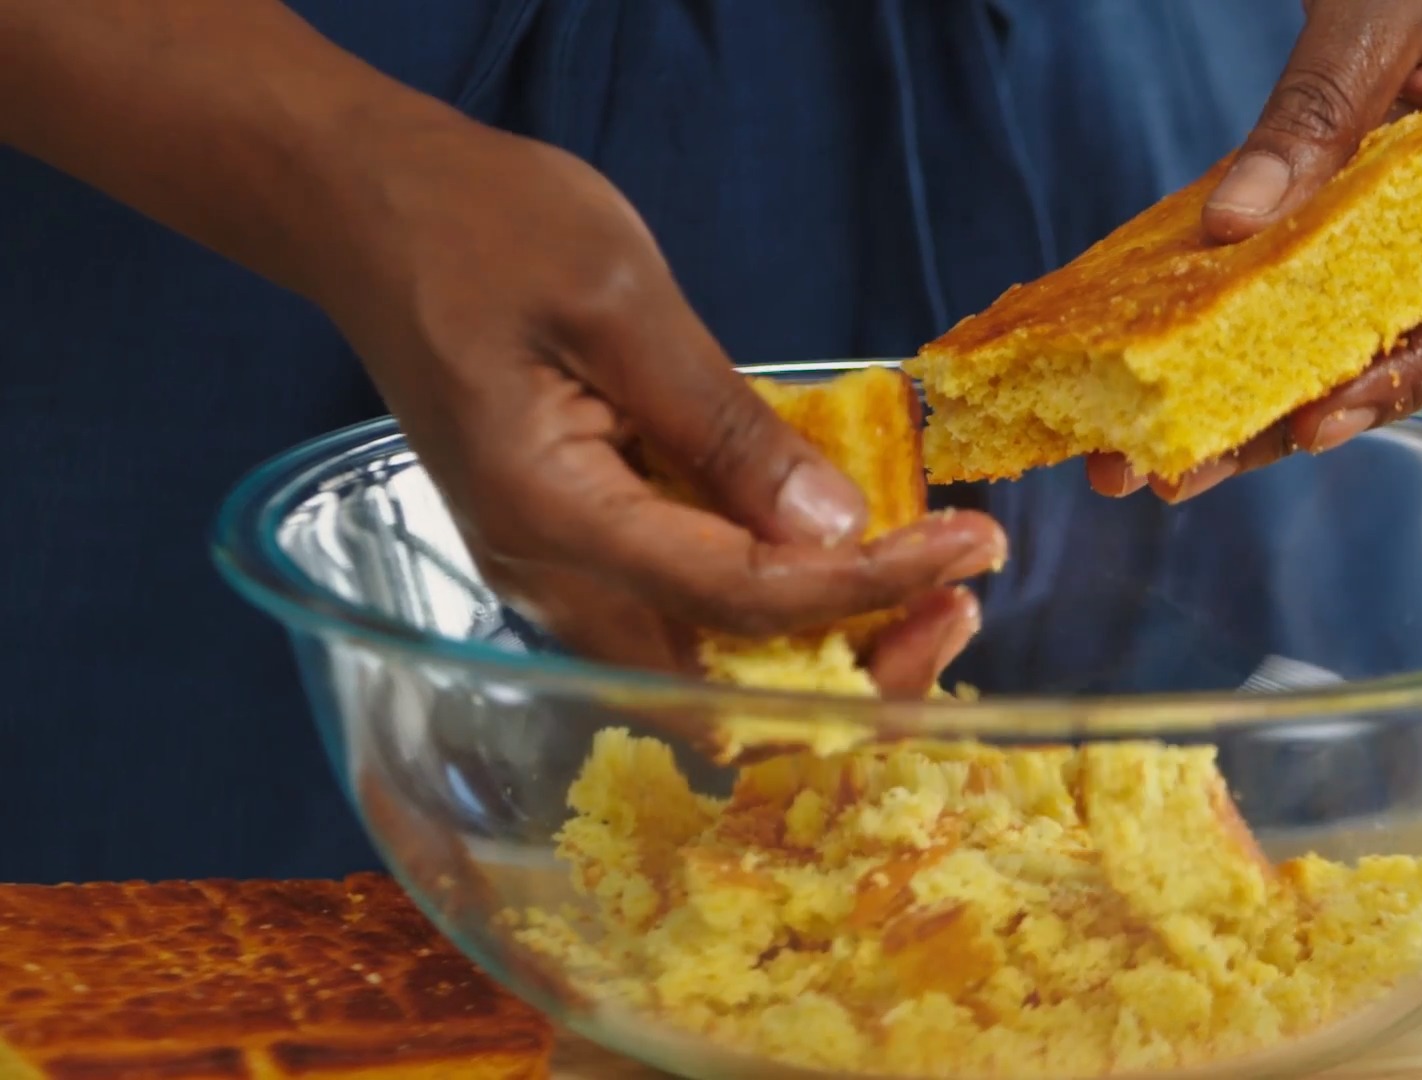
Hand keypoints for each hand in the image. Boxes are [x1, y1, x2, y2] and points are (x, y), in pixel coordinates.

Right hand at [320, 113, 1001, 695]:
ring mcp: (560, 574)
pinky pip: (693, 614)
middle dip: (856, 665)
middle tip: (960, 596)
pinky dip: (784, 604)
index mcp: (553, 519)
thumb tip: (832, 525)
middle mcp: (550, 579)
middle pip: (726, 686)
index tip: (970, 549)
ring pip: (714, 667)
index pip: (742, 597)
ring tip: (928, 581)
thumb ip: (724, 424)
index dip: (868, 587)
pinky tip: (850, 552)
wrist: (373, 215)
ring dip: (828, 643)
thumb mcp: (620, 300)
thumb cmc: (481, 230)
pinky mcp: (581, 549)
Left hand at [1088, 0, 1421, 501]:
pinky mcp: (1413, 236)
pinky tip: (1191, 393)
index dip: (1409, 380)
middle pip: (1420, 352)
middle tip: (1182, 474)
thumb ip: (1316, 109)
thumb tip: (1232, 220)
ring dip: (1266, 406)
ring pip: (1373, 343)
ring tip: (1163, 462)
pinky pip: (1348, 305)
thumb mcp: (1378, 9)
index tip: (1317, 423)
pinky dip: (1271, 351)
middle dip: (1295, 421)